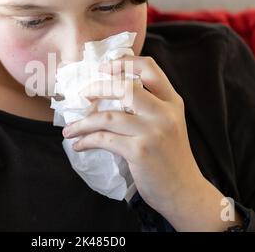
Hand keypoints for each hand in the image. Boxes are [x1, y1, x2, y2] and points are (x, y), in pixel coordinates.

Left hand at [62, 56, 241, 230]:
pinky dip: (86, 140)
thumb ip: (150, 106)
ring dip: (83, 122)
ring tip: (69, 128)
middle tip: (83, 95)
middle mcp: (164, 113)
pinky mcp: (140, 152)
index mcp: (172, 102)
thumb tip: (112, 91)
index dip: (124, 63)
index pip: (149, 68)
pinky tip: (78, 144)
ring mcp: (152, 132)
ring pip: (107, 117)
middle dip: (98, 88)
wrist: (184, 191)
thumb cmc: (171, 157)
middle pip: (124, 87)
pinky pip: (104, 140)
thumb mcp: (169, 124)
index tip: (104, 67)